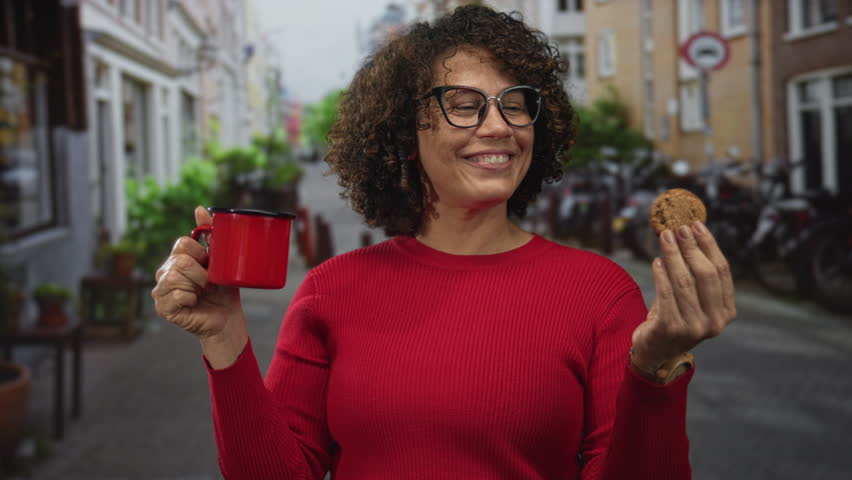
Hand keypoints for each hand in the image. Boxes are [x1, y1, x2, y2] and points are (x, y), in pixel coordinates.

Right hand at [151, 206, 242, 338]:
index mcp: (176, 258)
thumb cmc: (223, 290)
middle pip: (181, 261)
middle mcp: (164, 272)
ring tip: (202, 293)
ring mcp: (160, 291)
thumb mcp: (221, 259)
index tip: (210, 265)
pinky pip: (177, 295)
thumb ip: (210, 235)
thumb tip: (199, 209)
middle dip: (202, 273)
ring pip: (177, 278)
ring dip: (198, 286)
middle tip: (209, 283)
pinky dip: (191, 299)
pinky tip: (194, 304)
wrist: (227, 318)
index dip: (201, 253)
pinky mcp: (162, 308)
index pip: (182, 244)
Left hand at [630, 221, 736, 371]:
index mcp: (727, 311)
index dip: (709, 245)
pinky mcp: (672, 328)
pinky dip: (661, 274)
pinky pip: (666, 293)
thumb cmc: (675, 317)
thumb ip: (695, 273)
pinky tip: (656, 261)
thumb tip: (690, 231)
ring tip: (664, 237)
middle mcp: (716, 322)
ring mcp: (695, 327)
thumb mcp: (692, 298)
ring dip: (673, 255)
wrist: (655, 351)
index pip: (722, 271)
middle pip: (705, 274)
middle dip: (691, 247)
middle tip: (678, 227)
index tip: (696, 225)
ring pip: (683, 281)